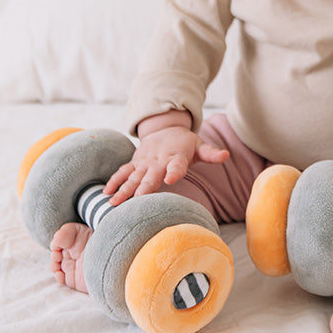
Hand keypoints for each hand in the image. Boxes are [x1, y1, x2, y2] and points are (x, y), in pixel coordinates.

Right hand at [102, 125, 228, 205]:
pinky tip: (105, 194)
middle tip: (135, 201)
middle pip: (150, 176)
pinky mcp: (135, 164)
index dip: (174, 172)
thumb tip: (226, 155)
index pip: (177, 165)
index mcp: (176, 157)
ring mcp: (144, 163)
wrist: (165, 129)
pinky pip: (123, 173)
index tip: (170, 179)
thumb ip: (211, 153)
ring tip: (114, 203)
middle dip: (143, 188)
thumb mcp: (200, 146)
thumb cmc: (185, 143)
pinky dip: (114, 182)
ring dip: (123, 189)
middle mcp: (158, 161)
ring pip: (133, 177)